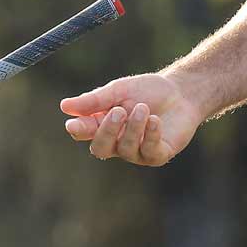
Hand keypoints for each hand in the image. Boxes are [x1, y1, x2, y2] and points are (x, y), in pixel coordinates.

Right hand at [60, 73, 203, 165]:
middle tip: (118, 111)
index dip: (78, 130)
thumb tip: (65, 106)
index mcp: (104, 125)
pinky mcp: (158, 155)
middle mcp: (118, 142)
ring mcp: (138, 151)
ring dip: (134, 127)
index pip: (84, 133)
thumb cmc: (148, 91)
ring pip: (126, 149)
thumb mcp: (119, 90)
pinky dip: (150, 134)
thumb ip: (94, 100)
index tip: (74, 124)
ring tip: (143, 108)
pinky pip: (149, 151)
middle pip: (101, 148)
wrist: (181, 92)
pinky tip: (154, 120)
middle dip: (107, 131)